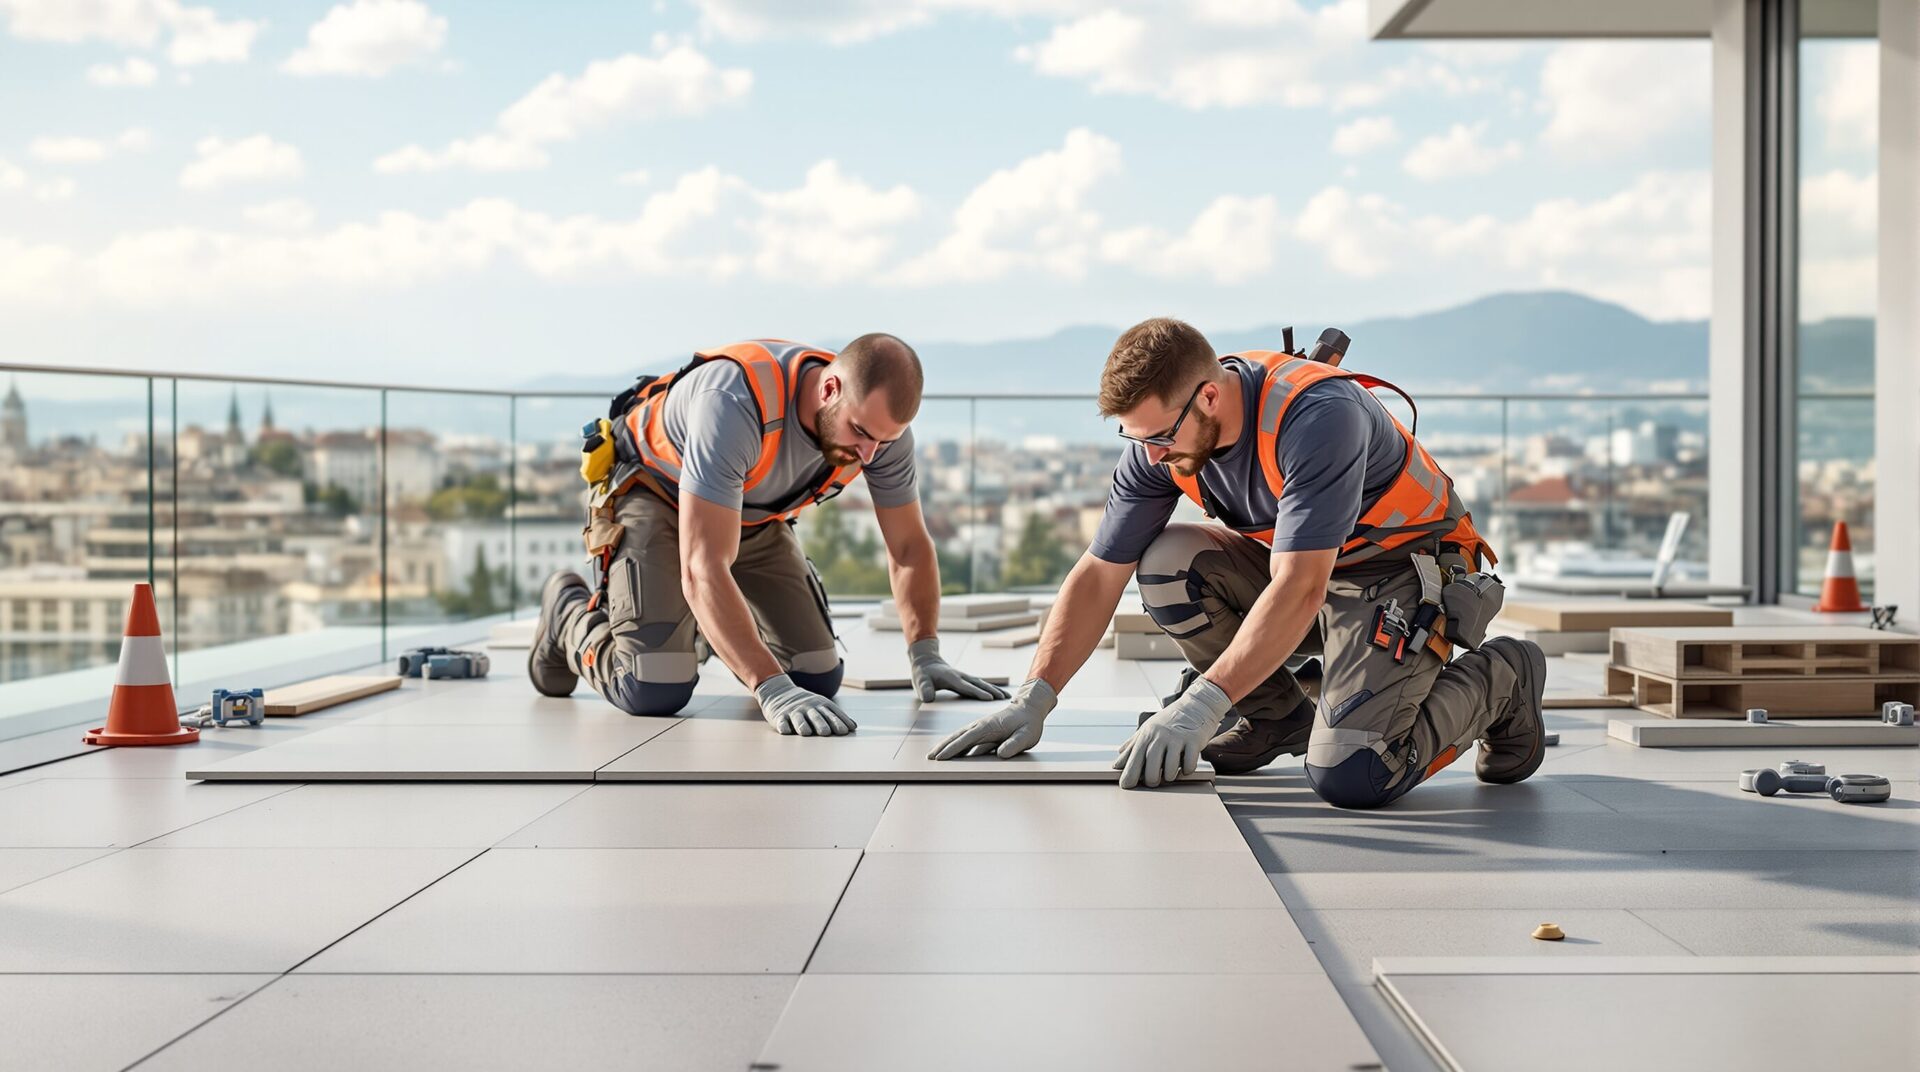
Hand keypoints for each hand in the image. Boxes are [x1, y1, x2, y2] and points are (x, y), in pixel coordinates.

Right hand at [753, 673, 858, 735]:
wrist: (780, 693)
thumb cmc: (807, 705)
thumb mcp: (822, 706)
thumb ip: (836, 716)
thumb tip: (853, 727)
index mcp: (820, 705)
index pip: (831, 713)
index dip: (838, 722)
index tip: (845, 731)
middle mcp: (808, 708)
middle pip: (816, 717)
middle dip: (821, 724)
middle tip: (826, 732)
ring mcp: (793, 712)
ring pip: (799, 719)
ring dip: (802, 726)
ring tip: (806, 733)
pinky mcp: (780, 717)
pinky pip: (782, 722)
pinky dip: (784, 726)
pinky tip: (786, 730)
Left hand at [908, 637, 1010, 701]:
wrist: (927, 662)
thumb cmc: (923, 675)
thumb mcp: (920, 682)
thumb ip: (924, 690)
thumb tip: (928, 699)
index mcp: (951, 678)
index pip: (966, 687)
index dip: (977, 692)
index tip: (989, 698)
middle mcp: (961, 677)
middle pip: (979, 684)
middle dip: (992, 691)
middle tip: (1005, 699)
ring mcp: (965, 677)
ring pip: (983, 683)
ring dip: (995, 689)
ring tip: (1008, 697)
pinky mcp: (967, 680)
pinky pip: (981, 684)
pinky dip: (992, 689)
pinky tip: (1000, 695)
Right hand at [926, 678, 1057, 759]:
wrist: (1029, 708)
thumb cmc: (1029, 723)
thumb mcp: (1027, 736)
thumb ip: (1014, 744)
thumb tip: (1000, 754)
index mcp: (988, 727)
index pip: (967, 739)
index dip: (953, 749)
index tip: (941, 757)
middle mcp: (980, 726)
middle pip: (957, 737)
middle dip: (943, 747)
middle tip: (929, 758)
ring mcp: (980, 727)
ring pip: (959, 737)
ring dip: (946, 745)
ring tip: (934, 755)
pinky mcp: (982, 731)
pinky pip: (965, 738)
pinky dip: (955, 744)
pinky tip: (950, 752)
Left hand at [1114, 674, 1231, 788]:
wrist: (1194, 706)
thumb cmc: (1168, 722)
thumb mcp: (1147, 730)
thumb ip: (1132, 747)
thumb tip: (1117, 764)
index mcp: (1146, 735)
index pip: (1134, 758)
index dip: (1129, 775)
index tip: (1126, 786)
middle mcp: (1160, 736)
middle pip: (1151, 767)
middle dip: (1152, 780)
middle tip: (1154, 782)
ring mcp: (1177, 738)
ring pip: (1170, 768)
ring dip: (1169, 776)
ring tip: (1169, 775)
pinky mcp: (1193, 741)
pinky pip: (1189, 764)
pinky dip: (1187, 771)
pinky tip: (1185, 768)